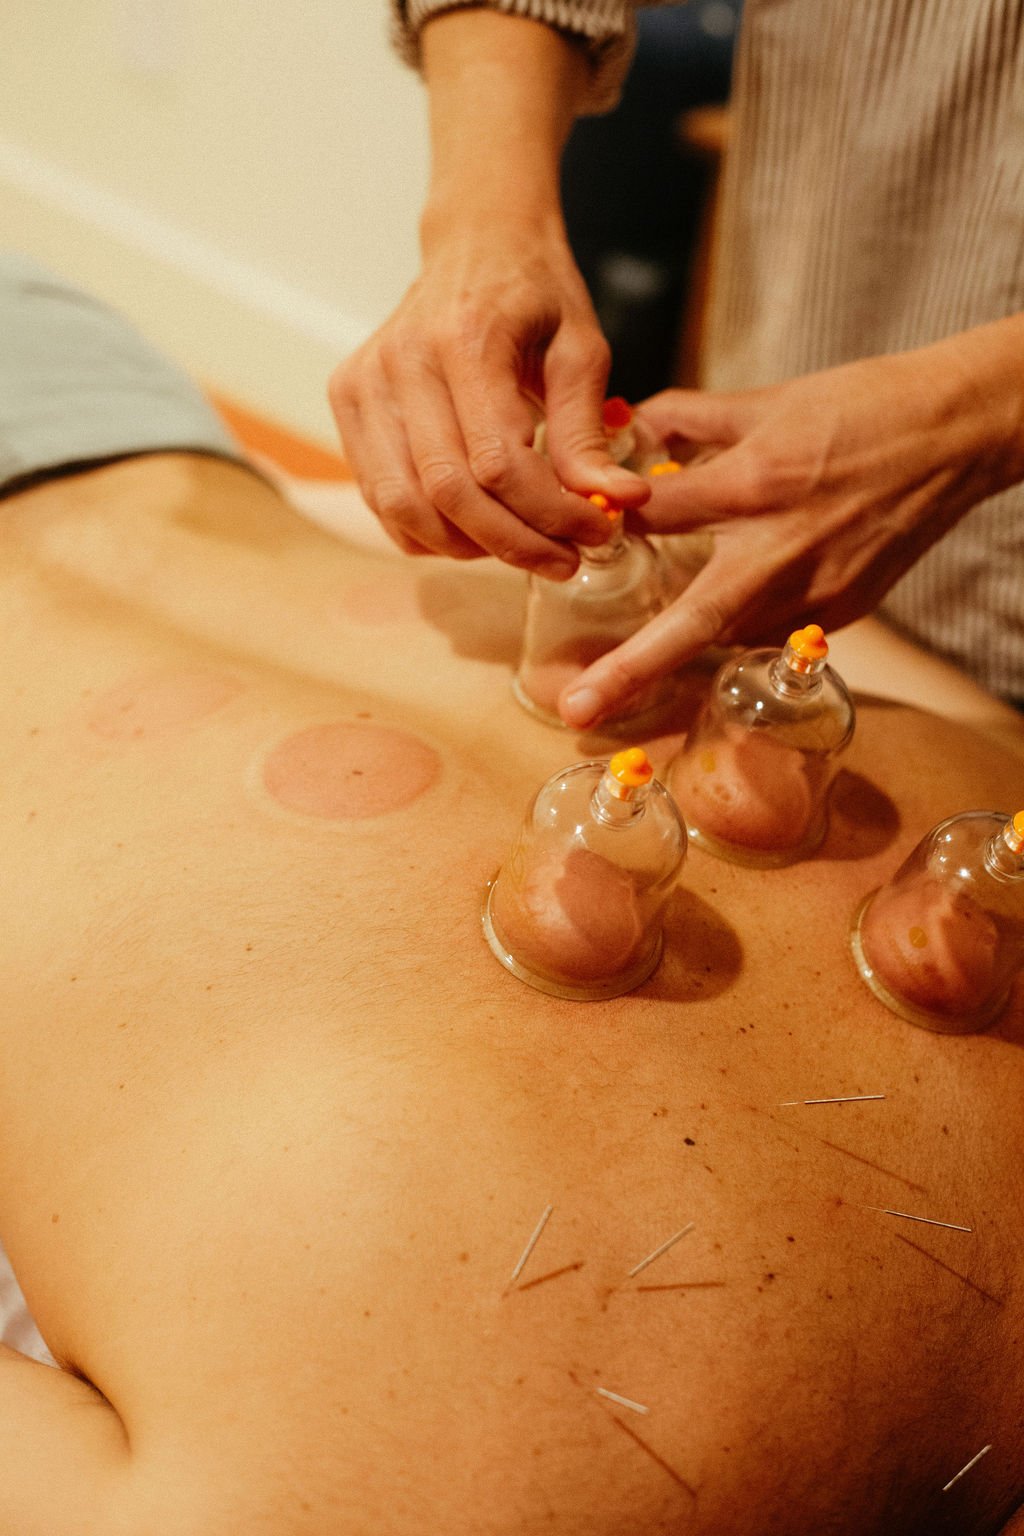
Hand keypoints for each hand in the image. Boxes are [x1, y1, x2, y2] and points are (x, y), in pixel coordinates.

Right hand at [329, 218, 647, 579]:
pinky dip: (428, 532)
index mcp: (466, 339)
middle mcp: (402, 362)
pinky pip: (380, 498)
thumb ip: (587, 430)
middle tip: (564, 560)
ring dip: (469, 546)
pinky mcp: (349, 403)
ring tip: (522, 546)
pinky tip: (476, 530)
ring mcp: (365, 384)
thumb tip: (616, 501)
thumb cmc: (533, 293)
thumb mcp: (580, 349)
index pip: (499, 463)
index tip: (597, 531)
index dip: (550, 514)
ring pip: (405, 507)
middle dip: (514, 542)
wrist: (474, 244)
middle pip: (450, 494)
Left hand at [558, 326, 1023, 726]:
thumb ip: (690, 417)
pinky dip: (738, 622)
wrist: (956, 435)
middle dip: (631, 670)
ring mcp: (817, 589)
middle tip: (576, 710)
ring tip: (628, 666)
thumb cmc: (862, 406)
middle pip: (692, 618)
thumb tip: (631, 425)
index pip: (657, 514)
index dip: (610, 518)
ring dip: (681, 642)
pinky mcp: (841, 609)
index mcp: (757, 482)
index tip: (578, 531)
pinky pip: (768, 629)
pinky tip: (729, 605)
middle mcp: (782, 548)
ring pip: (727, 632)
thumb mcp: (767, 399)